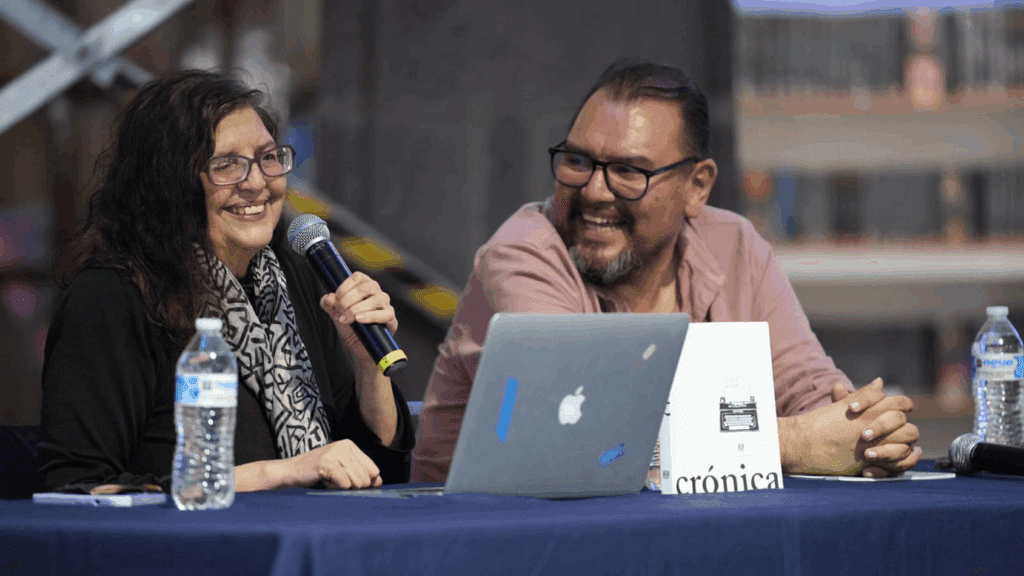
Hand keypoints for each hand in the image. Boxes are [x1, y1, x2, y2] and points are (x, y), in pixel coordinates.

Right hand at [290, 439, 382, 488]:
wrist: (291, 472)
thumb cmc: (317, 473)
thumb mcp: (342, 470)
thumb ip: (361, 474)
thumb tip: (380, 481)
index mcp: (350, 445)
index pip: (373, 469)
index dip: (365, 481)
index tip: (348, 480)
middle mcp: (344, 446)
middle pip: (366, 478)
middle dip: (352, 485)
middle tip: (335, 479)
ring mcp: (335, 454)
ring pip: (356, 482)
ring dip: (342, 487)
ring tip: (329, 479)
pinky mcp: (327, 464)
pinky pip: (344, 485)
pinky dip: (334, 488)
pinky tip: (324, 481)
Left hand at [319, 272, 398, 365]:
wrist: (360, 348)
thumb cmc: (351, 327)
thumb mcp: (336, 314)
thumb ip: (329, 304)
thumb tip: (328, 298)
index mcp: (364, 287)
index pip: (358, 277)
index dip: (345, 286)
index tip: (336, 298)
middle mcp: (377, 293)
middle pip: (367, 287)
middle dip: (349, 299)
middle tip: (339, 311)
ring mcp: (386, 305)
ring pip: (376, 299)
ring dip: (357, 309)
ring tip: (346, 318)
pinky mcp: (391, 319)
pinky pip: (385, 314)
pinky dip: (371, 316)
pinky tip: (359, 320)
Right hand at [780, 378, 919, 476]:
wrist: (801, 444)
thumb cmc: (818, 424)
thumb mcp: (841, 406)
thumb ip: (864, 395)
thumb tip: (879, 382)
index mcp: (869, 408)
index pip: (900, 402)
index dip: (904, 405)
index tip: (903, 410)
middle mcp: (874, 424)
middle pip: (904, 423)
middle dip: (902, 427)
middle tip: (896, 431)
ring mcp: (873, 444)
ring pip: (905, 444)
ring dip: (903, 446)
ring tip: (898, 447)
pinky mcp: (868, 462)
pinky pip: (895, 465)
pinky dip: (898, 464)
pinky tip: (895, 462)